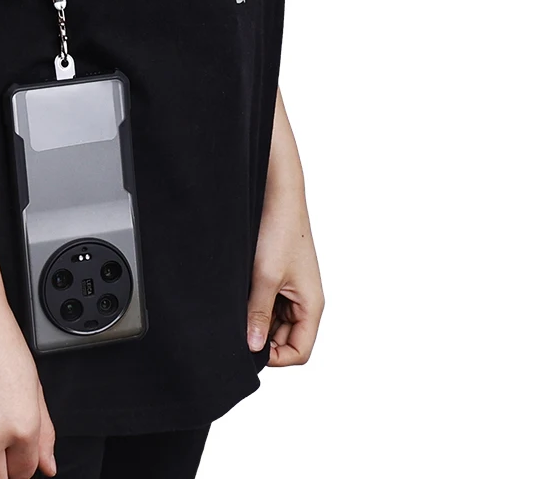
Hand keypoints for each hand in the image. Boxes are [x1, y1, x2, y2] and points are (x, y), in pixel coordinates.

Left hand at [246, 89, 323, 365]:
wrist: (277, 192)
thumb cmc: (280, 230)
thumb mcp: (265, 277)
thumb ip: (259, 314)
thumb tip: (252, 347)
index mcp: (311, 305)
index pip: (299, 352)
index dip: (275, 356)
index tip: (248, 346)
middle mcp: (304, 300)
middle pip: (286, 339)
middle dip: (263, 338)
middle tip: (237, 326)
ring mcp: (291, 288)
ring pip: (275, 322)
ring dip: (256, 320)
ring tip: (237, 305)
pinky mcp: (278, 275)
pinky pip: (267, 302)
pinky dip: (253, 304)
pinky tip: (238, 294)